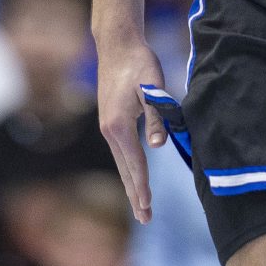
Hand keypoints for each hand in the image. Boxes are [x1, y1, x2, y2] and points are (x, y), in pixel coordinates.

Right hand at [95, 36, 169, 221]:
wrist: (118, 46)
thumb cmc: (139, 64)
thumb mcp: (153, 88)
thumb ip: (156, 118)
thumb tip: (157, 147)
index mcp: (119, 126)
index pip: (135, 164)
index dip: (143, 187)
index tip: (147, 207)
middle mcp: (109, 131)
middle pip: (125, 170)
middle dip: (135, 195)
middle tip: (145, 219)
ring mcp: (107, 127)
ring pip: (122, 164)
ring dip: (132, 185)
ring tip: (141, 206)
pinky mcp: (111, 122)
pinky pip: (121, 153)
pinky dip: (129, 170)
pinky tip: (134, 177)